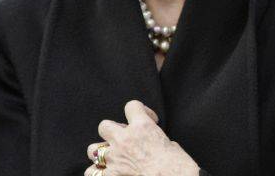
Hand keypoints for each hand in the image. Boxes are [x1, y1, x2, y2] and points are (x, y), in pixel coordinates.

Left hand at [83, 100, 199, 175]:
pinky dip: (98, 173)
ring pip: (93, 149)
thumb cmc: (181, 167)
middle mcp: (124, 139)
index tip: (149, 120)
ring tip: (111, 159)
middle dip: (112, 132)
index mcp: (142, 127)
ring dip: (101, 153)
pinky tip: (106, 174)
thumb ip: (157, 139)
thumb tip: (155, 144)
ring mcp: (116, 158)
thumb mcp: (172, 145)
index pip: (131, 105)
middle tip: (124, 141)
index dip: (141, 111)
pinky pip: (94, 173)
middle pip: (104, 126)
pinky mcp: (113, 175)